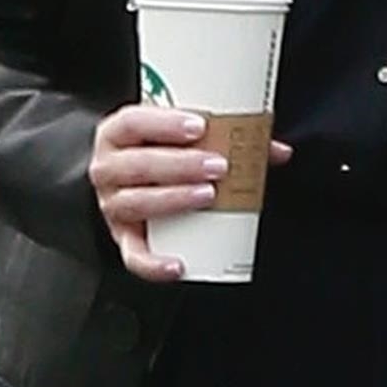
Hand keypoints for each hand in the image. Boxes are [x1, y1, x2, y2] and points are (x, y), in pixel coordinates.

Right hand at [90, 105, 289, 281]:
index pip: (133, 122)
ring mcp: (112, 205)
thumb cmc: (159, 154)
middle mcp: (108, 169)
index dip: (164, 123)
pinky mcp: (124, 238)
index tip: (201, 126)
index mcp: (118, 135)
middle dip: (179, 165)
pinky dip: (153, 264)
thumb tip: (278, 151)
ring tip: (208, 196)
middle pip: (137, 165)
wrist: (127, 183)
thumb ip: (227, 138)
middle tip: (218, 166)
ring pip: (135, 203)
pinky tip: (178, 264)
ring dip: (173, 199)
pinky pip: (133, 256)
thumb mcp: (181, 139)